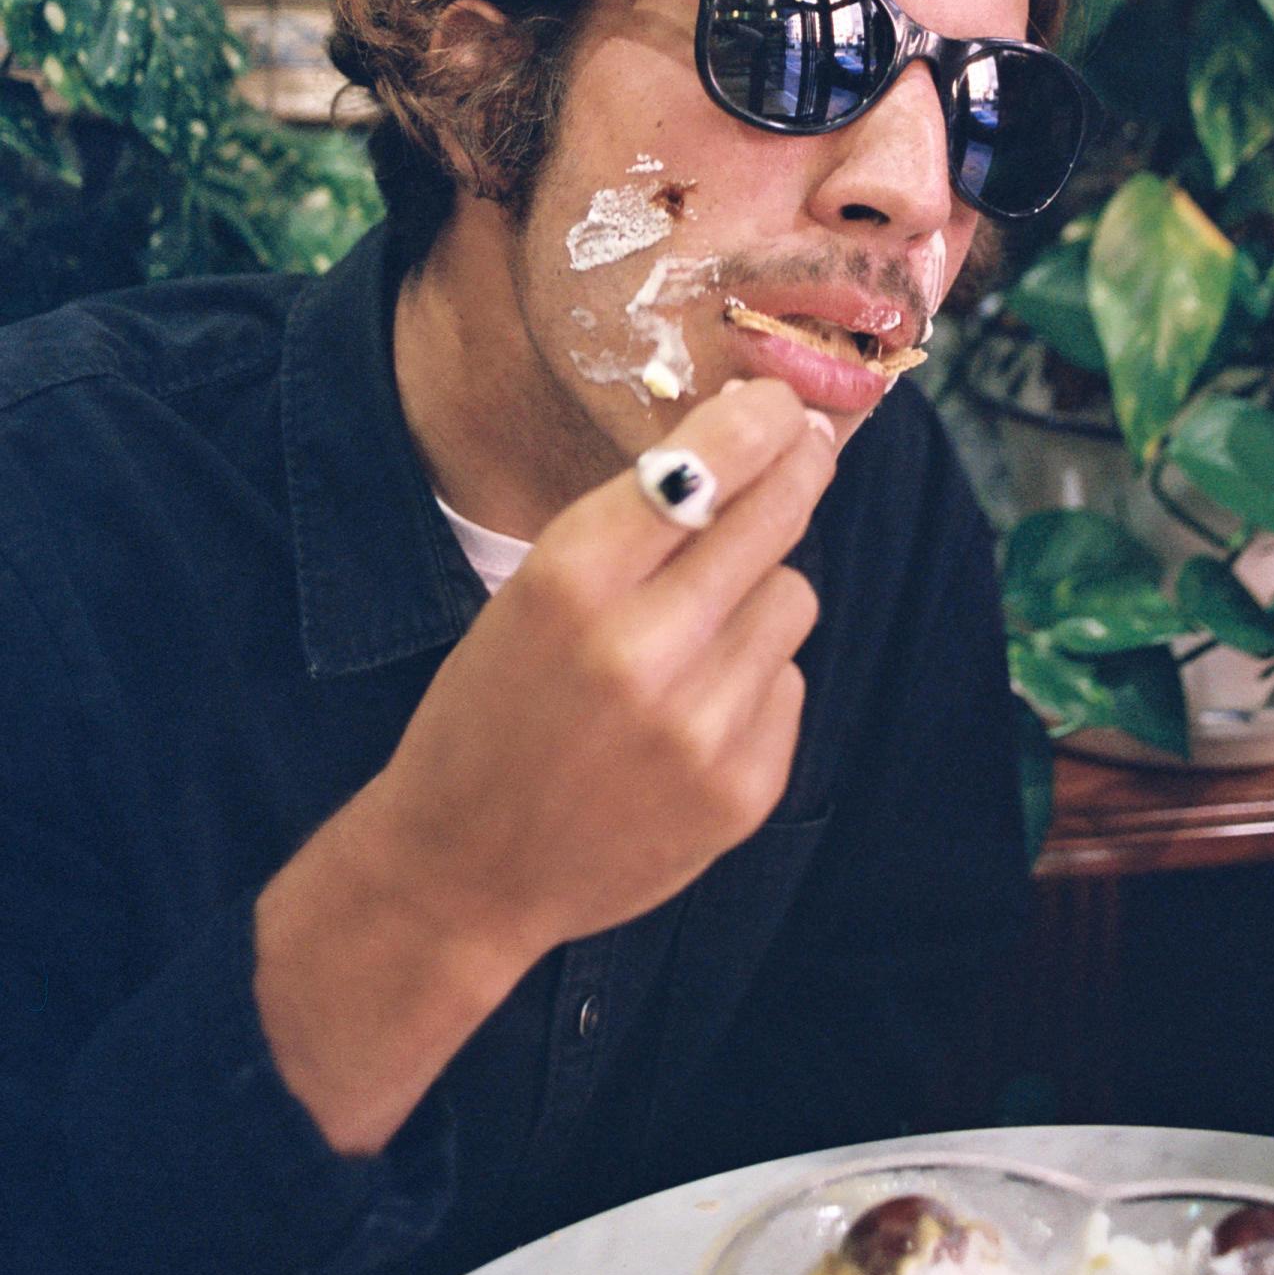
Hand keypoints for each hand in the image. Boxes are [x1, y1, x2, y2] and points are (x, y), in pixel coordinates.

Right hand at [253, 378, 831, 1152]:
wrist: (466, 871)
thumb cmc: (492, 709)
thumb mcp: (531, 592)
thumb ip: (636, 527)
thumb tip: (756, 441)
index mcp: (572, 581)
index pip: (709, 464)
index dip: (762, 420)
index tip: (782, 402)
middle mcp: (643, 649)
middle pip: (775, 517)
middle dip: (797, 472)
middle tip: (807, 451)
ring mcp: (703, 727)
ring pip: (795, 595)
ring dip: (762, 591)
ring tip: (700, 625)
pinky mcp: (745, 789)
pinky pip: (790, 681)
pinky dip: (756, 678)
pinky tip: (696, 707)